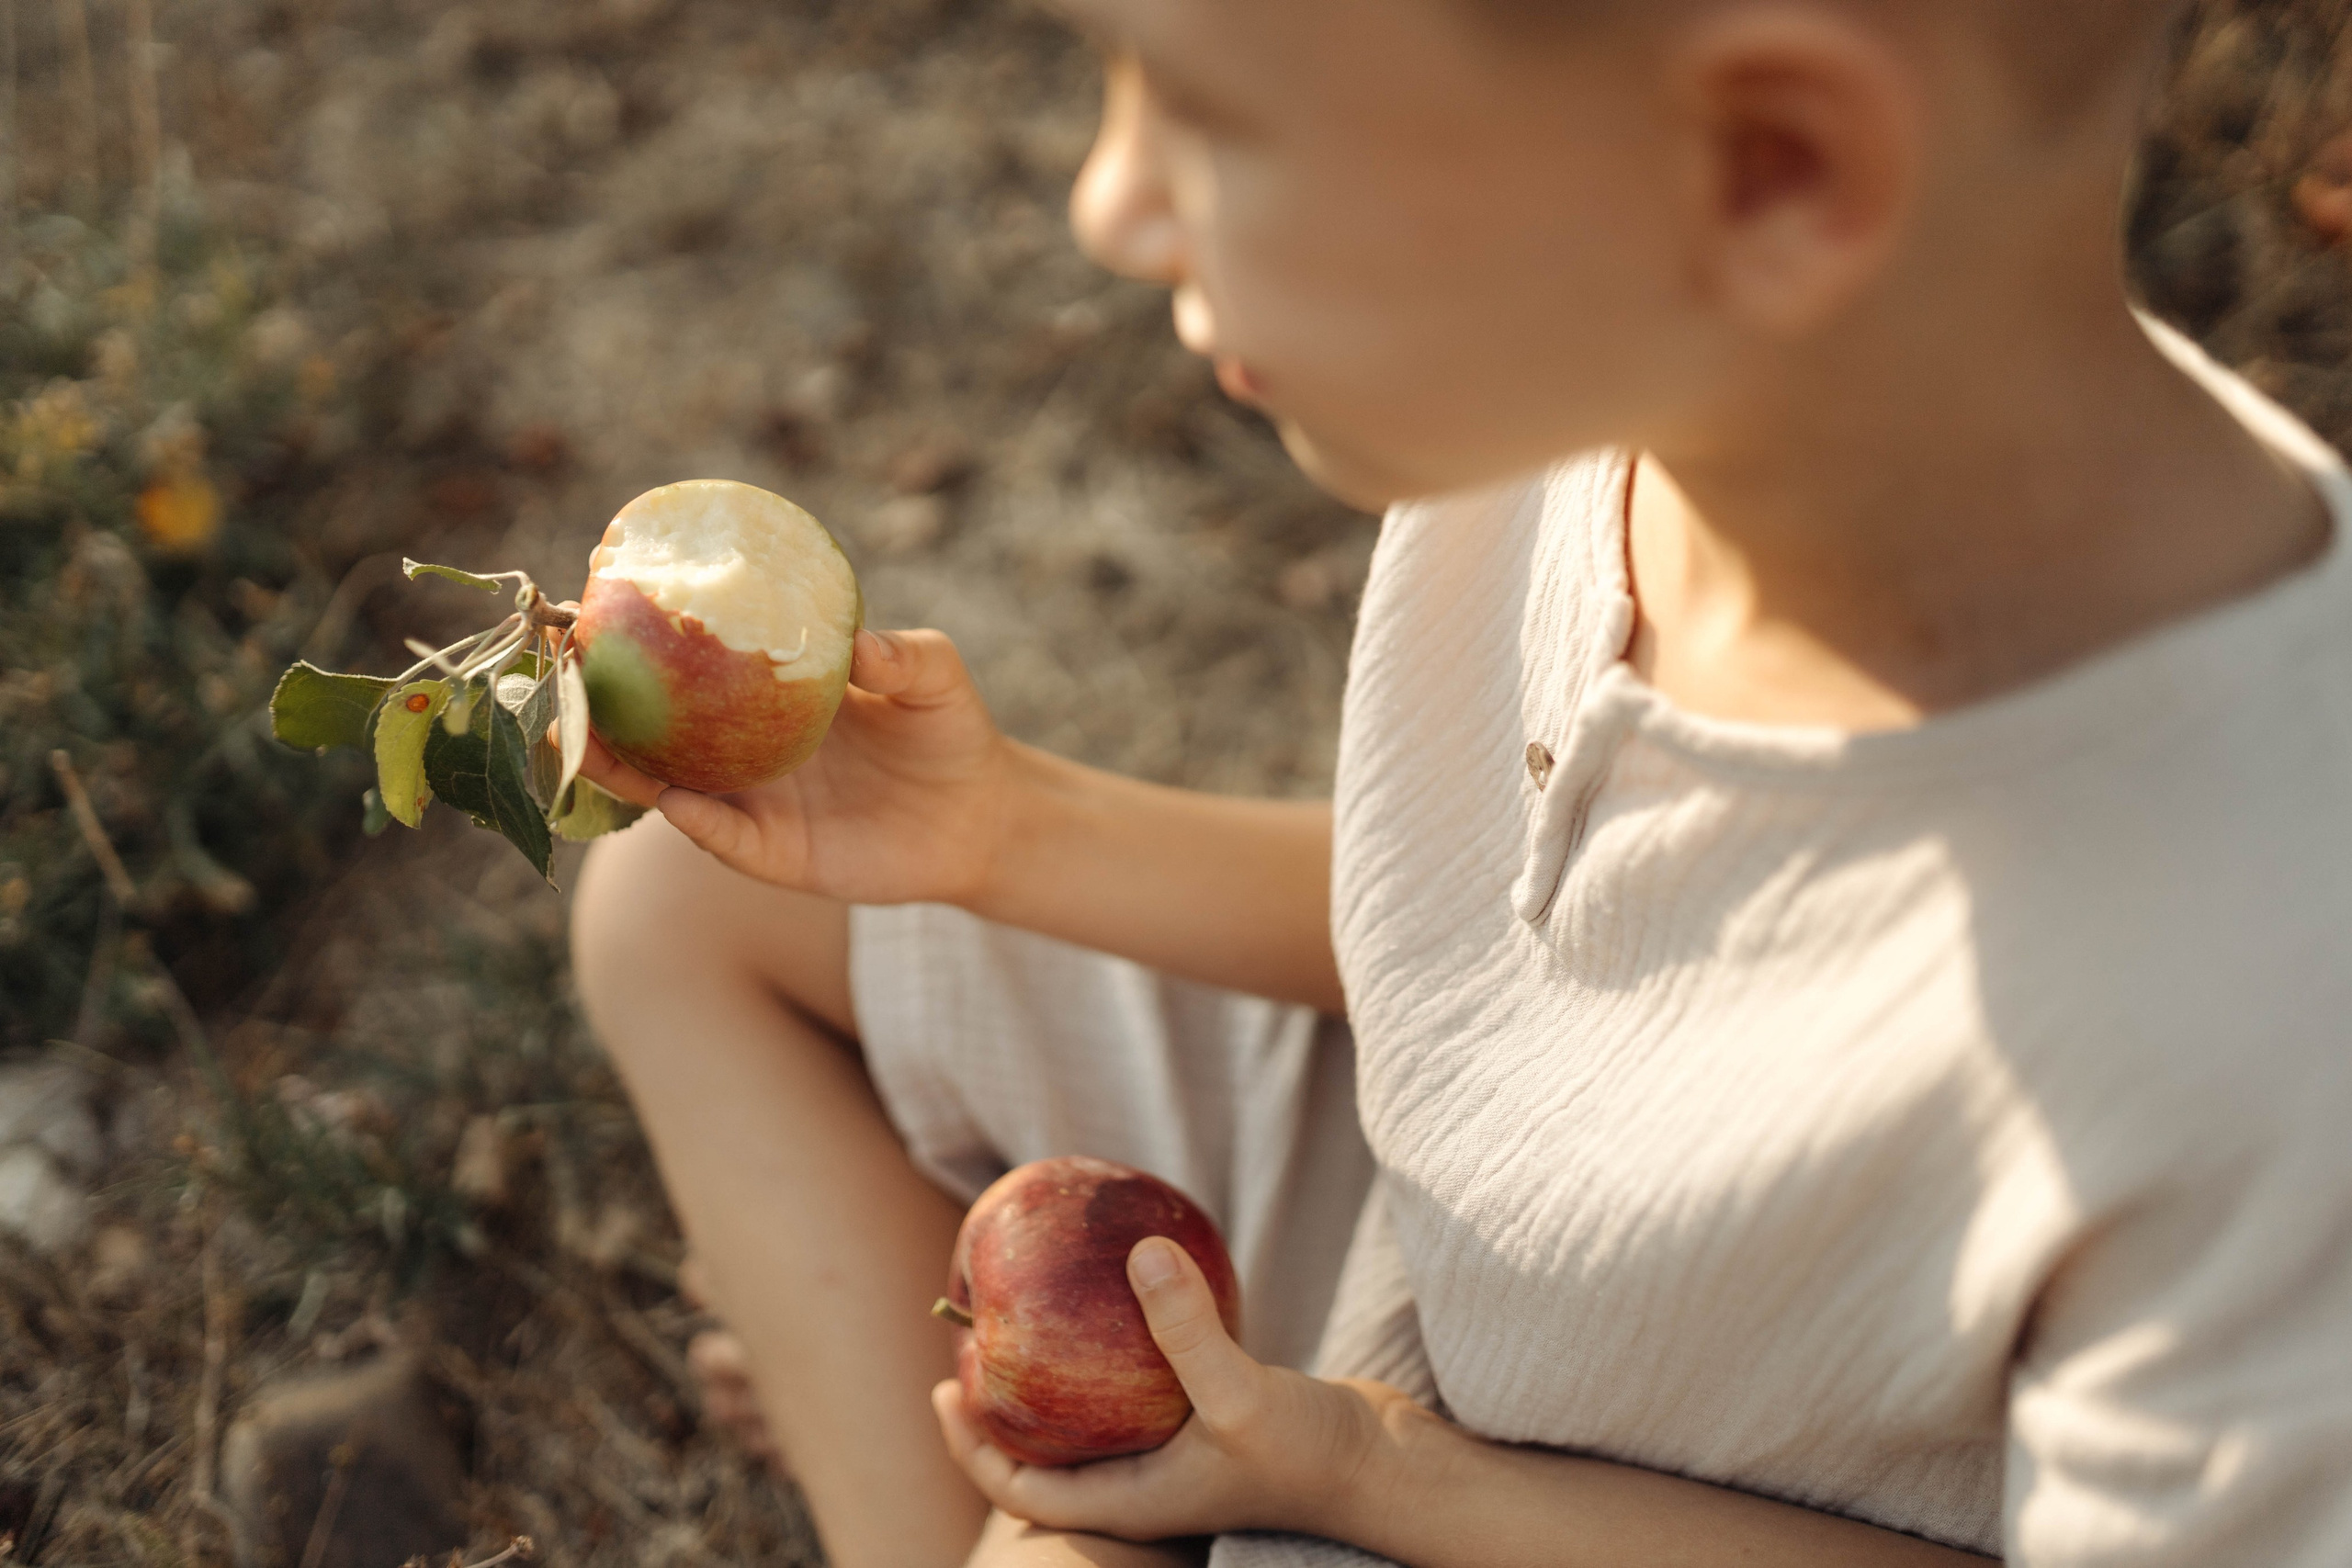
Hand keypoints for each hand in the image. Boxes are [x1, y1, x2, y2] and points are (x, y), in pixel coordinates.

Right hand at [578, 626, 1020, 906]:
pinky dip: (697, 821)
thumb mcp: (934, 676)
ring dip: (621, 769)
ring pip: (668, 788)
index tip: (585, 612)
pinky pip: (726, 839)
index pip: (688, 668)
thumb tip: (860, 646)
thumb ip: (904, 656)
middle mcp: (745, 750)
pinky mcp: (779, 855)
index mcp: (768, 696)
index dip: (636, 646)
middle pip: (653, 732)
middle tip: (551, 679)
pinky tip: (673, 800)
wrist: (984, 817)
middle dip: (597, 711)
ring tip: (576, 742)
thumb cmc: (951, 732)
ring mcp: (756, 804)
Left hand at [933, 1237, 1419, 1544]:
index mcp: (1132, 1499)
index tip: (944, 1386)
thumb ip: (1186, 1327)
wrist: (1387, 1467)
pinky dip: (1125, 1344)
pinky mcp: (1212, 1415)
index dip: (973, 1446)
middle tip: (974, 1341)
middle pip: (1050, 1453)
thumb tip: (1136, 1250)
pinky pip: (1148, 1380)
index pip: (1023, 1491)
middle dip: (1005, 1406)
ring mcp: (1179, 1449)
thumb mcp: (1241, 1392)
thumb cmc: (1312, 1454)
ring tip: (1032, 1313)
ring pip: (1097, 1416)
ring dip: (1061, 1376)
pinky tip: (1128, 1288)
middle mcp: (1145, 1479)